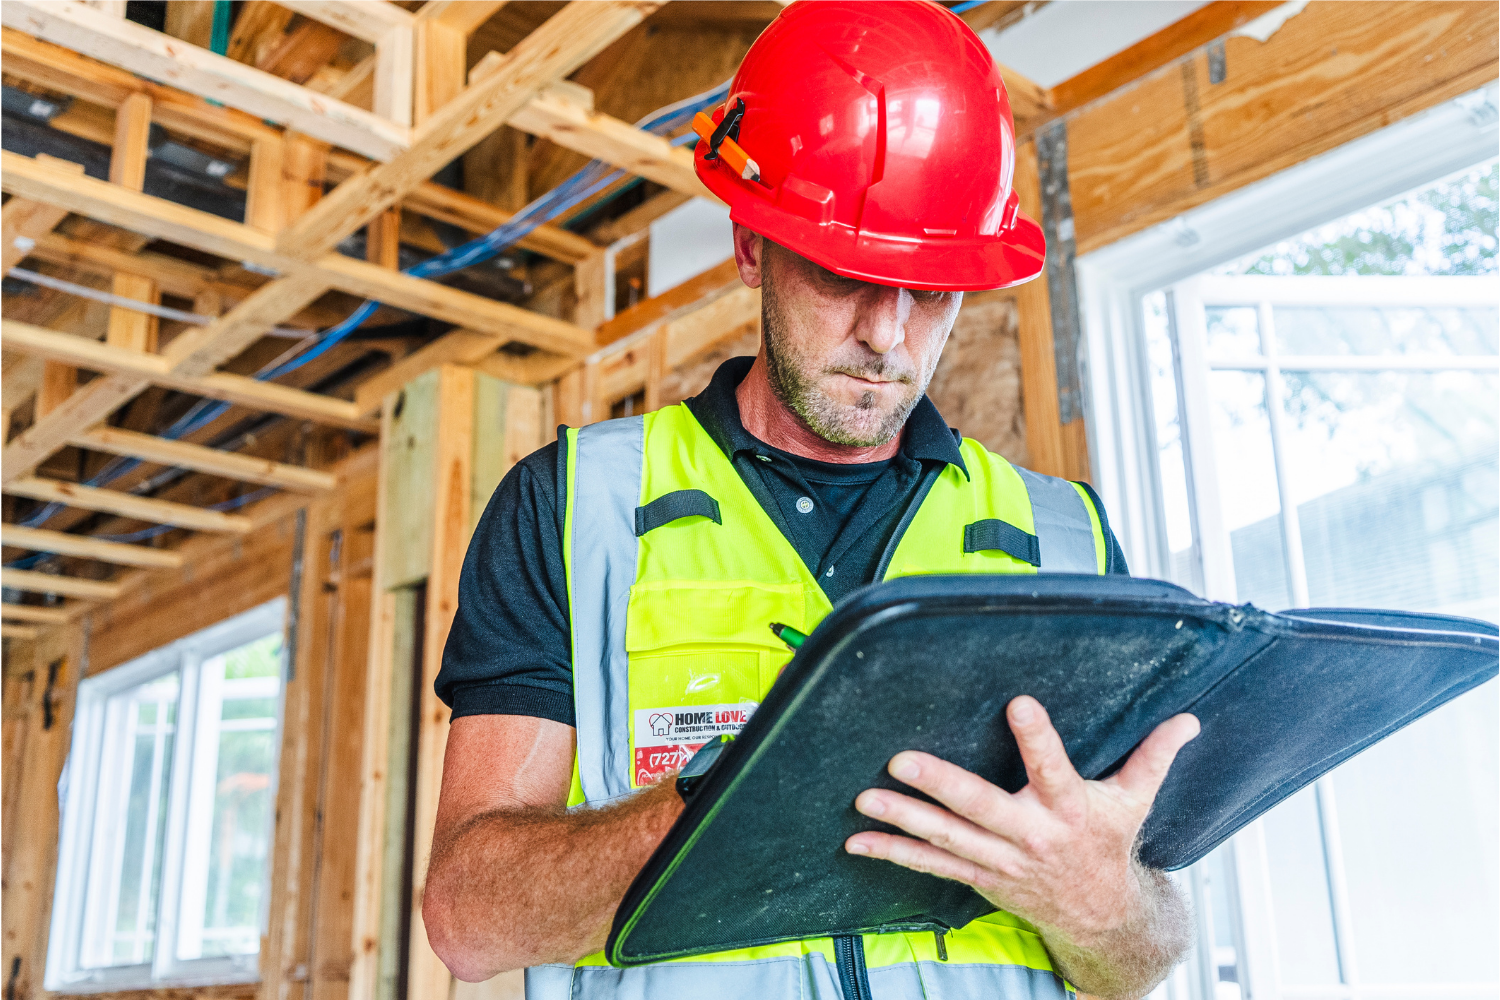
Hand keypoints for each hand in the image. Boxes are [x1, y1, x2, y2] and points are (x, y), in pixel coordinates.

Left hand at [844, 696, 1199, 948]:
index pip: (1055, 767)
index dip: (1038, 737)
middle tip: (901, 760)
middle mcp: (1032, 835)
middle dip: (940, 785)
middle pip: (982, 807)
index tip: (1019, 703)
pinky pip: (932, 865)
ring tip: (866, 799)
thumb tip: (1188, 719)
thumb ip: (1155, 756)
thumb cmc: (1109, 846)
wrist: (1100, 918)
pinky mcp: (980, 876)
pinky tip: (859, 840)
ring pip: (948, 838)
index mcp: (1070, 808)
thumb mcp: (1136, 799)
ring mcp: (1001, 860)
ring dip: (904, 819)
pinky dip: (894, 852)